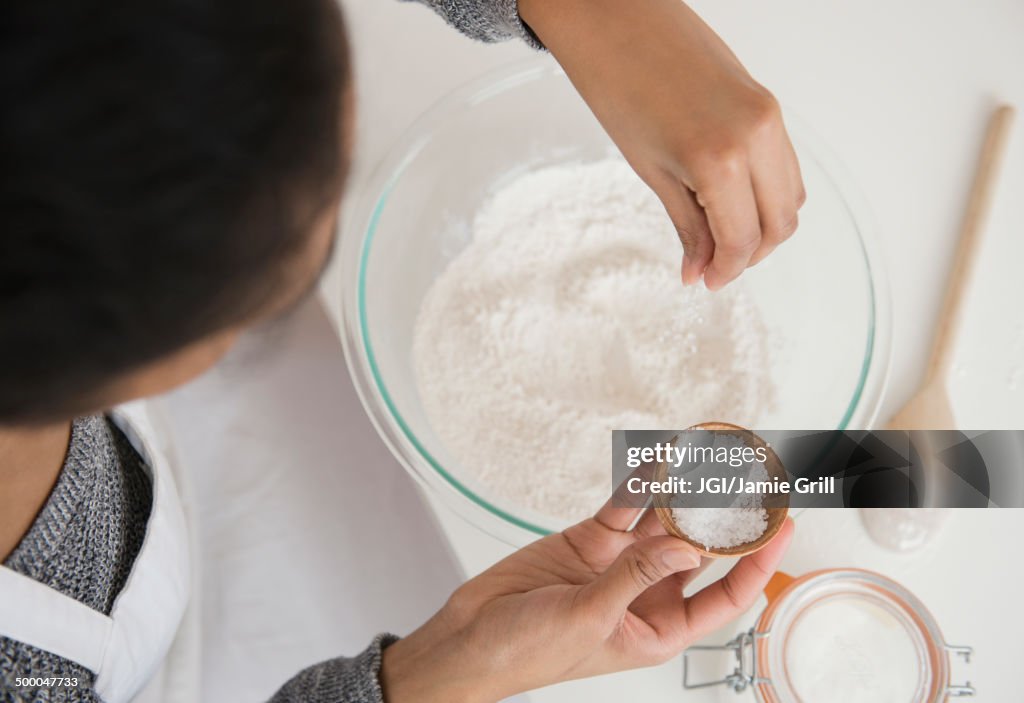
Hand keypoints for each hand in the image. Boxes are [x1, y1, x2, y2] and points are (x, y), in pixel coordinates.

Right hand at [380, 496, 793, 702]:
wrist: (471, 637)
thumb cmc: (528, 652)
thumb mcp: (591, 620)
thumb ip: (637, 576)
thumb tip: (687, 545)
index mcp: (658, 629)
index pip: (723, 595)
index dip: (757, 563)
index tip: (783, 527)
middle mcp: (645, 593)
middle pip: (699, 551)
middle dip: (726, 520)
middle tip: (754, 482)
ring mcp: (617, 564)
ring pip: (662, 522)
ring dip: (684, 494)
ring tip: (711, 461)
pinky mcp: (588, 540)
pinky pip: (622, 508)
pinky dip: (638, 485)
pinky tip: (658, 463)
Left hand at [519, 0, 805, 289]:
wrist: (617, 21)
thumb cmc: (619, 88)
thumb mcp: (652, 170)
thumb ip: (688, 225)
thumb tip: (698, 271)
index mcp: (722, 159)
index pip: (743, 239)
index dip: (727, 270)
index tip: (706, 282)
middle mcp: (759, 136)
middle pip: (781, 222)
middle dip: (752, 254)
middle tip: (714, 266)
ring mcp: (769, 116)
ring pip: (791, 194)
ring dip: (763, 225)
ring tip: (719, 235)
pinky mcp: (768, 102)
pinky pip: (784, 163)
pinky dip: (766, 192)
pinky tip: (730, 200)